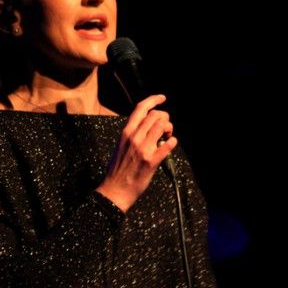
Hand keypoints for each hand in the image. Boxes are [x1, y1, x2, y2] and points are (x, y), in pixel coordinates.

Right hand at [97, 95, 176, 211]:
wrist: (114, 189)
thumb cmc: (118, 169)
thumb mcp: (120, 145)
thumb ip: (132, 133)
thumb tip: (146, 125)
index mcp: (126, 132)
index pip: (140, 108)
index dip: (154, 100)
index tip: (162, 98)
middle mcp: (134, 137)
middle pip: (155, 115)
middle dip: (165, 117)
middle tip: (166, 128)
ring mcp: (143, 149)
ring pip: (162, 126)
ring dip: (169, 128)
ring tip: (168, 136)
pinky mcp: (151, 161)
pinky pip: (168, 145)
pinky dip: (173, 142)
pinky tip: (171, 144)